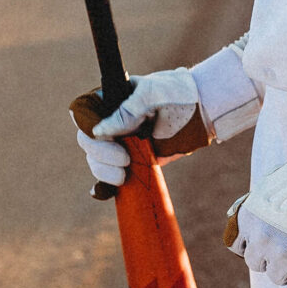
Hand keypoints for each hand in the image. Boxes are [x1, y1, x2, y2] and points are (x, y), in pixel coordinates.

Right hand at [69, 67, 209, 189]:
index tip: (103, 137)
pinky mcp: (130, 160)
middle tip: (124, 160)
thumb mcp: (153, 95)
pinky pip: (109, 174)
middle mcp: (109, 121)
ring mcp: (119, 142)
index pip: (84, 112)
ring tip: (125, 175)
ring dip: (104, 171)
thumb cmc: (178, 95)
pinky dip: (103, 184)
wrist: (202, 112)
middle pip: (87, 140)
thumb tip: (99, 131)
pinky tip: (102, 192)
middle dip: (100, 153)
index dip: (88, 127)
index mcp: (109, 99)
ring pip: (95, 160)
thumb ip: (127, 111)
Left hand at [224, 105, 286, 287]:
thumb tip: (263, 218)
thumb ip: (264, 204)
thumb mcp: (275, 182)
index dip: (254, 244)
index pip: (238, 246)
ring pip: (277, 277)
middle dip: (271, 258)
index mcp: (249, 217)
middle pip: (256, 264)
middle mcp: (261, 239)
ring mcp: (282, 256)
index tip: (267, 242)